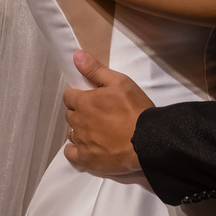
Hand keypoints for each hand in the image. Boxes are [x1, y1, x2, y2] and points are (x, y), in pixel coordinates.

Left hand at [62, 50, 153, 173]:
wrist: (147, 140)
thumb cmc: (134, 109)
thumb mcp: (119, 82)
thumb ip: (95, 70)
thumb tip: (76, 55)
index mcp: (83, 102)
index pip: (69, 96)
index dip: (78, 95)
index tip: (90, 97)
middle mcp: (78, 122)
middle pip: (70, 114)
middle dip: (79, 112)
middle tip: (96, 113)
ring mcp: (81, 142)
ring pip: (72, 132)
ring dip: (80, 129)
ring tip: (95, 129)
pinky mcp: (87, 159)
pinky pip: (71, 153)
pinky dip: (75, 149)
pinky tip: (85, 146)